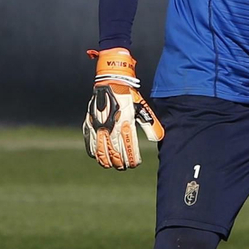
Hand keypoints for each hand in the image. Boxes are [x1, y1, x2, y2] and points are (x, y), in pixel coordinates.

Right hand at [82, 48, 164, 168]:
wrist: (110, 82)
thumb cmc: (128, 96)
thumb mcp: (142, 108)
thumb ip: (150, 124)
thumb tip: (158, 139)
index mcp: (126, 123)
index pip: (129, 148)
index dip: (132, 159)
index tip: (135, 164)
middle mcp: (112, 126)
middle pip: (115, 153)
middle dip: (120, 163)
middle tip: (124, 167)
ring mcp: (99, 126)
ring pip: (101, 151)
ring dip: (107, 161)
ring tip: (112, 165)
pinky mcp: (90, 123)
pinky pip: (90, 142)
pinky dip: (93, 152)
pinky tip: (98, 157)